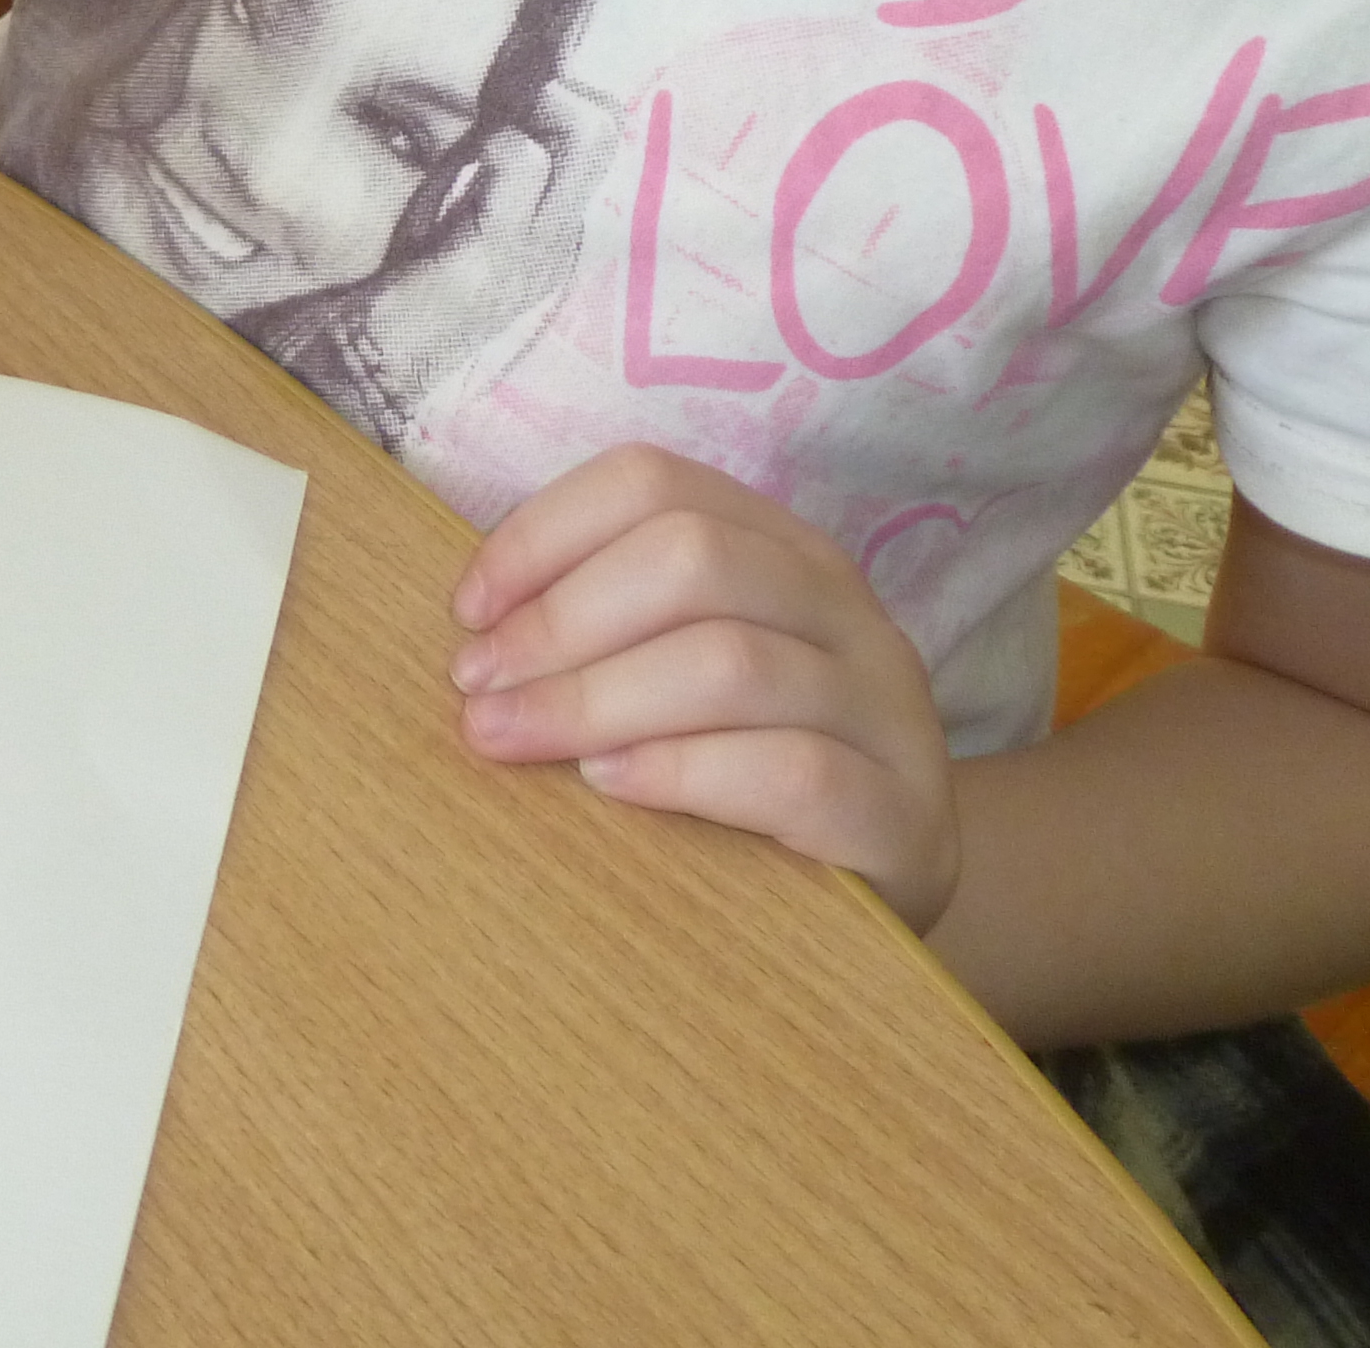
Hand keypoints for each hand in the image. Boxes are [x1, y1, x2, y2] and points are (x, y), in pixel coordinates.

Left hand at [448, 444, 960, 929]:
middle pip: (694, 557)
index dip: (545, 533)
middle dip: (561, 617)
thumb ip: (609, 632)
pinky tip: (608, 785)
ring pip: (733, 662)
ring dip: (595, 697)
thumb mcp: (683, 677)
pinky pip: (791, 771)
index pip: (654, 484)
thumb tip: (473, 628)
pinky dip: (680, 771)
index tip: (467, 611)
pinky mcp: (901, 814)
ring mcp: (886, 709)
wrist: (890, 886)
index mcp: (782, 550)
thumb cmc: (747, 771)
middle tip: (477, 687)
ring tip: (513, 737)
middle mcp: (844, 609)